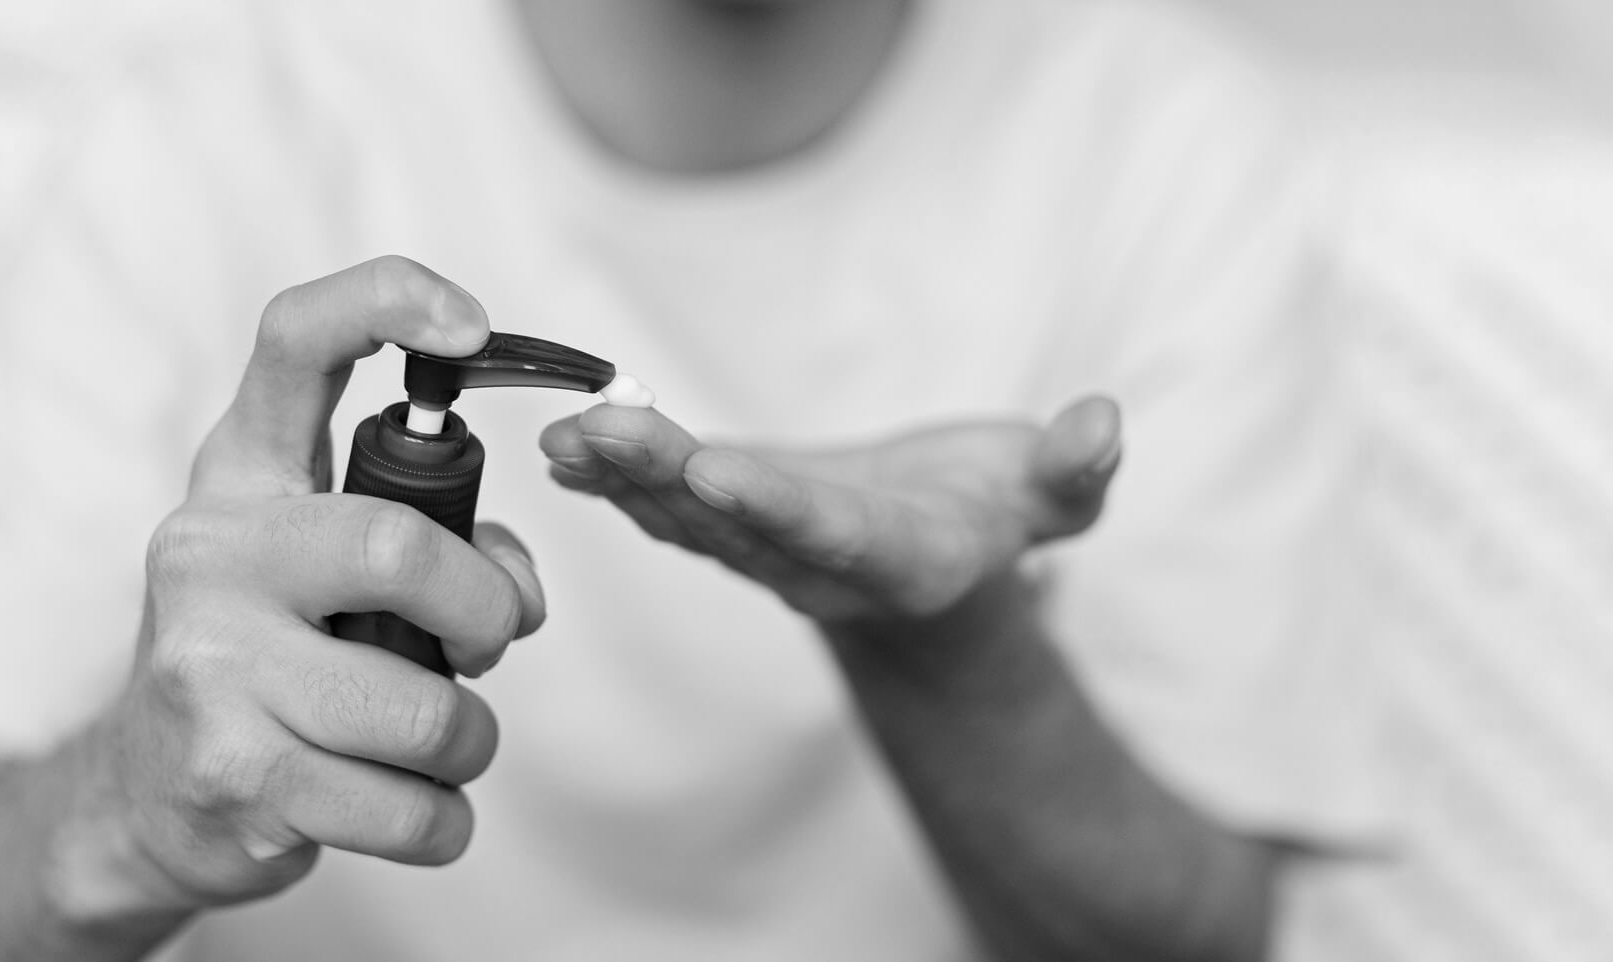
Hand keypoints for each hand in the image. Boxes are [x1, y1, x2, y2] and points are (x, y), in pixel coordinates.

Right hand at [57, 257, 546, 922]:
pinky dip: (440, 822)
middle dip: (487, 612)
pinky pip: (403, 807)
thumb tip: (519, 591)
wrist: (143, 799)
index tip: (472, 323)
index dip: (388, 304)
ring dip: (468, 741)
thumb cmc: (267, 661)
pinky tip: (414, 809)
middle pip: (400, 548)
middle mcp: (210, 552)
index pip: (295, 342)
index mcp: (241, 477)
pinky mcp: (233, 776)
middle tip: (487, 644)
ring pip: (421, 709)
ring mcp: (209, 666)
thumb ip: (437, 543)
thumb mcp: (323, 570)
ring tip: (440, 746)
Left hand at [539, 398, 1120, 626]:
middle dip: (663, 477)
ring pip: (686, 517)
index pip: (831, 532)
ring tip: (562, 434)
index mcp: (901, 559)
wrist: (941, 557)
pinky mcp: (730, 527)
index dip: (773, 503)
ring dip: (621, 477)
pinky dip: (614, 480)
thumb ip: (1076, 470)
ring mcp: (766, 553)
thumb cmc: (1000, 511)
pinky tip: (560, 448)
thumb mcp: (1055, 495)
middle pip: (735, 523)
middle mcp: (820, 567)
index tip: (711, 466)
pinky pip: (667, 507)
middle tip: (595, 431)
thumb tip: (1104, 421)